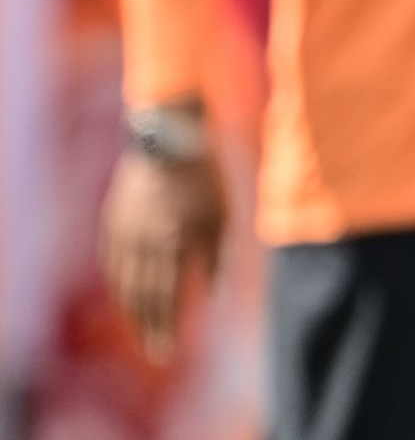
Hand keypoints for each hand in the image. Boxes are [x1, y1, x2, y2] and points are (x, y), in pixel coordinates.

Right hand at [102, 129, 225, 359]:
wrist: (169, 141)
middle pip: (143, 299)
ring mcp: (123, 236)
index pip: (167, 299)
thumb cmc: (204, 180)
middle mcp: (143, 246)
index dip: (166, 329)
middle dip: (150, 329)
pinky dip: (119, 286)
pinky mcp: (113, 224)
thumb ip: (215, 260)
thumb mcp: (220, 218)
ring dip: (133, 313)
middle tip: (157, 352)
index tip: (168, 353)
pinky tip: (126, 298)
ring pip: (124, 285)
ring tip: (144, 332)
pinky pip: (112, 265)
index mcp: (172, 245)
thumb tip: (213, 296)